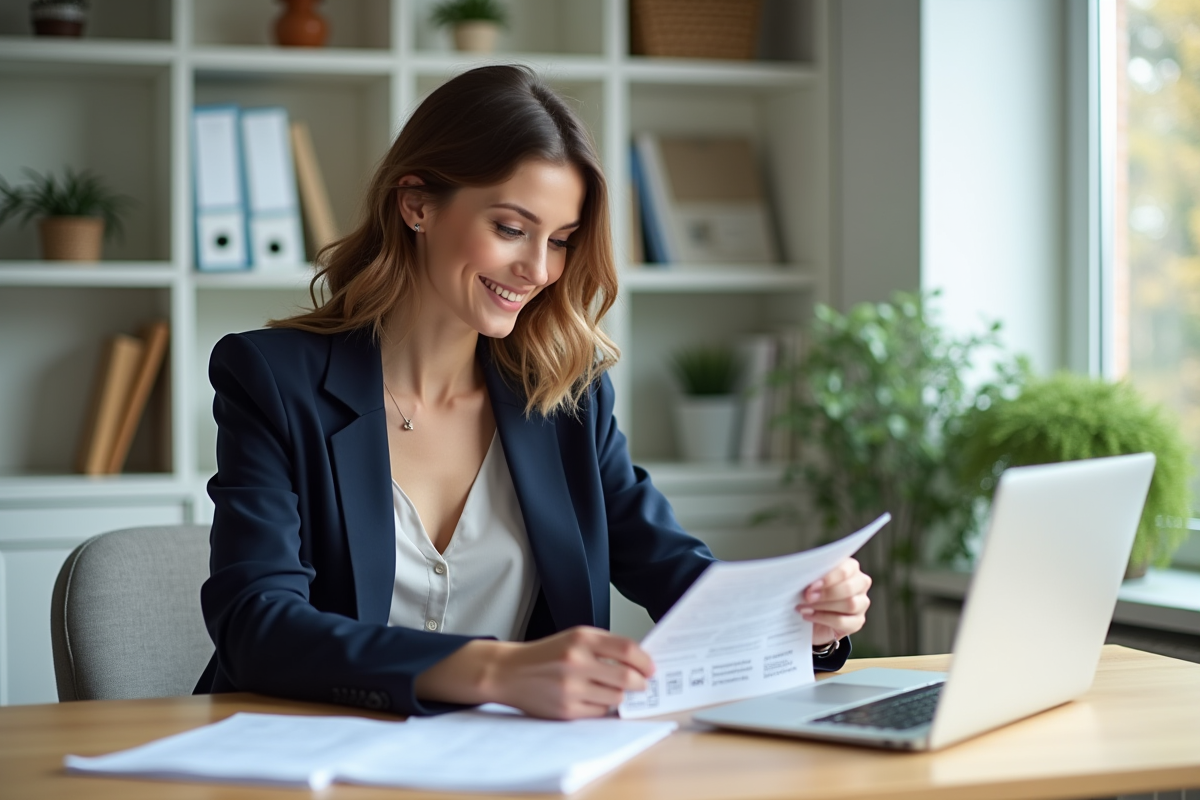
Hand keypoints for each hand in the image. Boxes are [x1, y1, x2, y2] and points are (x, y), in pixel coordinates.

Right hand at [488, 627, 653, 718]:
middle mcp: (576, 662)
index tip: (650, 667)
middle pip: (627, 677)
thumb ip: (604, 646)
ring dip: (620, 695)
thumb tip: (638, 661)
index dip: (644, 660)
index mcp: (581, 639)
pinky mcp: (566, 710)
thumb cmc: (545, 655)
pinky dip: (602, 706)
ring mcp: (571, 688)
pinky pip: (600, 712)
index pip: (627, 649)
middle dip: (640, 682)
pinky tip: (592, 698)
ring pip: (616, 697)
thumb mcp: (573, 638)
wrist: (510, 672)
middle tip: (642, 683)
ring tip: (610, 688)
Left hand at [797, 557, 871, 645]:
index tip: (811, 586)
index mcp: (850, 568)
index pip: (846, 570)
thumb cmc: (810, 593)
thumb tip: (803, 578)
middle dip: (826, 594)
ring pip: (850, 605)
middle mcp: (860, 584)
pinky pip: (844, 622)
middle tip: (807, 597)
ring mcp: (861, 604)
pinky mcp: (857, 622)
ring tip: (804, 607)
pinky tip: (809, 616)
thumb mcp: (810, 581)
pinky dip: (824, 619)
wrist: (810, 617)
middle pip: (849, 588)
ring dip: (823, 606)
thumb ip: (812, 576)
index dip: (829, 579)